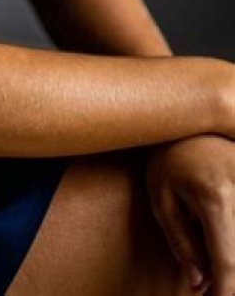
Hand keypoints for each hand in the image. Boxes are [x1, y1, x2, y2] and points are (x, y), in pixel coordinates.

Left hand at [145, 135, 234, 295]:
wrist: (191, 114)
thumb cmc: (169, 157)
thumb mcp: (162, 198)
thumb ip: (181, 243)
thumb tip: (199, 284)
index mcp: (216, 196)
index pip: (229, 261)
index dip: (224, 292)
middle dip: (226, 278)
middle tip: (205, 286)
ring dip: (229, 257)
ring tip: (208, 253)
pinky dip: (232, 237)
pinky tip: (220, 240)